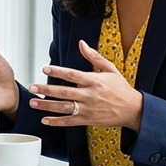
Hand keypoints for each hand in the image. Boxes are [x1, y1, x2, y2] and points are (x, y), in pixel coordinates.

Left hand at [27, 40, 143, 130]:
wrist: (133, 110)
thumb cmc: (121, 88)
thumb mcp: (110, 69)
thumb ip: (94, 57)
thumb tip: (81, 43)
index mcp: (94, 81)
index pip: (73, 75)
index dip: (58, 71)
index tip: (45, 68)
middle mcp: (90, 95)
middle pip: (64, 92)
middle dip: (47, 90)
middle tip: (32, 87)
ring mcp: (88, 109)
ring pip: (64, 107)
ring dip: (47, 105)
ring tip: (33, 102)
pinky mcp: (88, 120)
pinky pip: (70, 121)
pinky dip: (57, 122)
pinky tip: (45, 120)